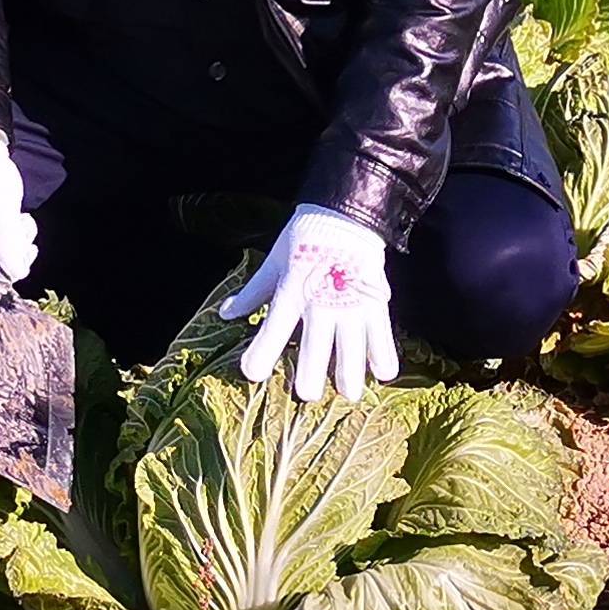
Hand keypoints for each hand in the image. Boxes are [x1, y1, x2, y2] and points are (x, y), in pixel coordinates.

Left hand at [221, 205, 396, 401]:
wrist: (344, 214)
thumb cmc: (304, 238)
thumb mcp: (274, 263)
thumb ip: (252, 293)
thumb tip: (225, 313)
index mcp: (292, 292)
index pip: (273, 330)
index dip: (261, 354)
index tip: (252, 373)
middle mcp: (321, 304)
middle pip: (316, 350)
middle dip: (311, 378)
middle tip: (307, 395)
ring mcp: (351, 305)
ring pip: (352, 350)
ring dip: (349, 375)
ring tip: (348, 394)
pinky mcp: (374, 303)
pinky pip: (381, 335)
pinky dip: (383, 356)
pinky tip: (382, 374)